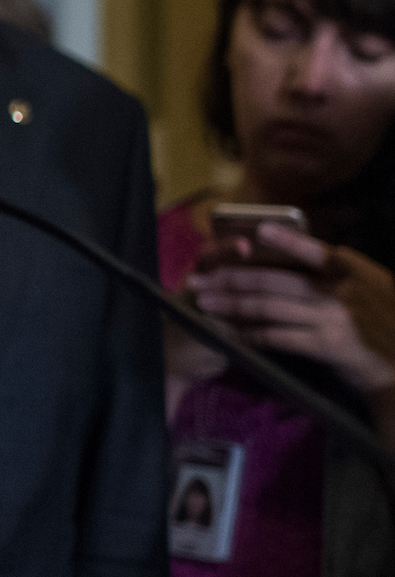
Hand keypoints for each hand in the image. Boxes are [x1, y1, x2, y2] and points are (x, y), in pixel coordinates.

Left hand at [187, 221, 394, 427]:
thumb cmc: (380, 315)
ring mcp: (333, 319)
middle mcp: (340, 291)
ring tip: (205, 303)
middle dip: (231, 279)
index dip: (286, 240)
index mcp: (349, 269)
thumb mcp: (365, 282)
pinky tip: (232, 331)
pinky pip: (279, 337)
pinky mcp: (326, 345)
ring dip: (232, 305)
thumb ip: (331, 269)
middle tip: (199, 278)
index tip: (258, 230)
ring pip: (270, 308)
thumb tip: (284, 250)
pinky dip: (251, 333)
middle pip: (275, 281)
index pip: (314, 251)